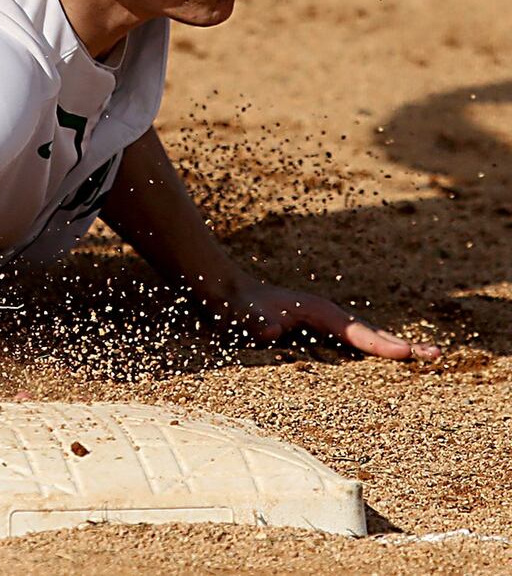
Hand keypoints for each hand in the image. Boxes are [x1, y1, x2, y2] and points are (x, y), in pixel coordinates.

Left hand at [216, 278, 440, 360]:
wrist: (226, 294)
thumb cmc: (237, 305)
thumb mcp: (244, 314)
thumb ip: (257, 322)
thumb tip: (269, 330)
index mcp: (317, 312)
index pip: (355, 332)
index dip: (379, 344)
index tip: (406, 353)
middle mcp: (327, 318)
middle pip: (370, 334)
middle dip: (401, 345)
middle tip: (435, 356)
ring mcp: (324, 326)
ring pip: (364, 340)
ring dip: (391, 349)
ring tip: (425, 358)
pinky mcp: (318, 335)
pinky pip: (350, 347)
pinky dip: (372, 353)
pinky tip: (384, 367)